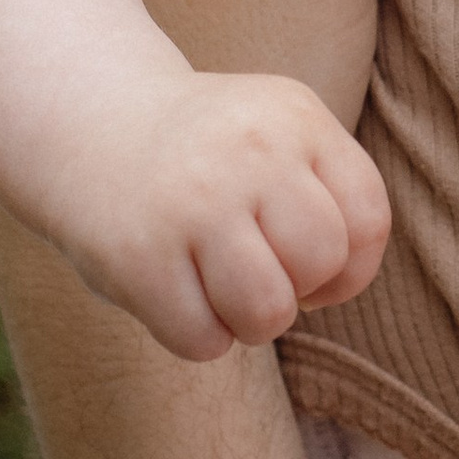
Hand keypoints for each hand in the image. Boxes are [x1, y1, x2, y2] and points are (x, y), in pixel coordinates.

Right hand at [68, 62, 394, 362]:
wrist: (90, 122)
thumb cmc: (207, 156)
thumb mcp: (278, 138)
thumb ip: (327, 196)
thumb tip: (335, 289)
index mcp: (296, 118)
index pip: (368, 221)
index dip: (349, 266)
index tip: (303, 261)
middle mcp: (250, 151)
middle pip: (321, 264)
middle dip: (297, 289)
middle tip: (254, 270)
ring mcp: (193, 203)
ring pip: (268, 312)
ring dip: (248, 323)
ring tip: (219, 290)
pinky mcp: (138, 257)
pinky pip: (202, 340)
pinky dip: (195, 335)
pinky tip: (173, 292)